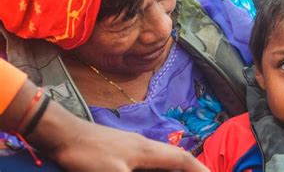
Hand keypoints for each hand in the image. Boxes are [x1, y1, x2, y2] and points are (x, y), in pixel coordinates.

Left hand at [49, 120, 208, 171]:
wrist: (64, 135)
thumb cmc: (88, 155)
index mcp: (147, 151)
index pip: (182, 159)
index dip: (199, 168)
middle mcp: (145, 146)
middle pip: (177, 157)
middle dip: (192, 167)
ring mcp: (134, 145)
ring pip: (164, 157)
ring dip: (176, 167)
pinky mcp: (122, 149)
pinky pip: (151, 159)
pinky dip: (160, 167)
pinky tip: (154, 171)